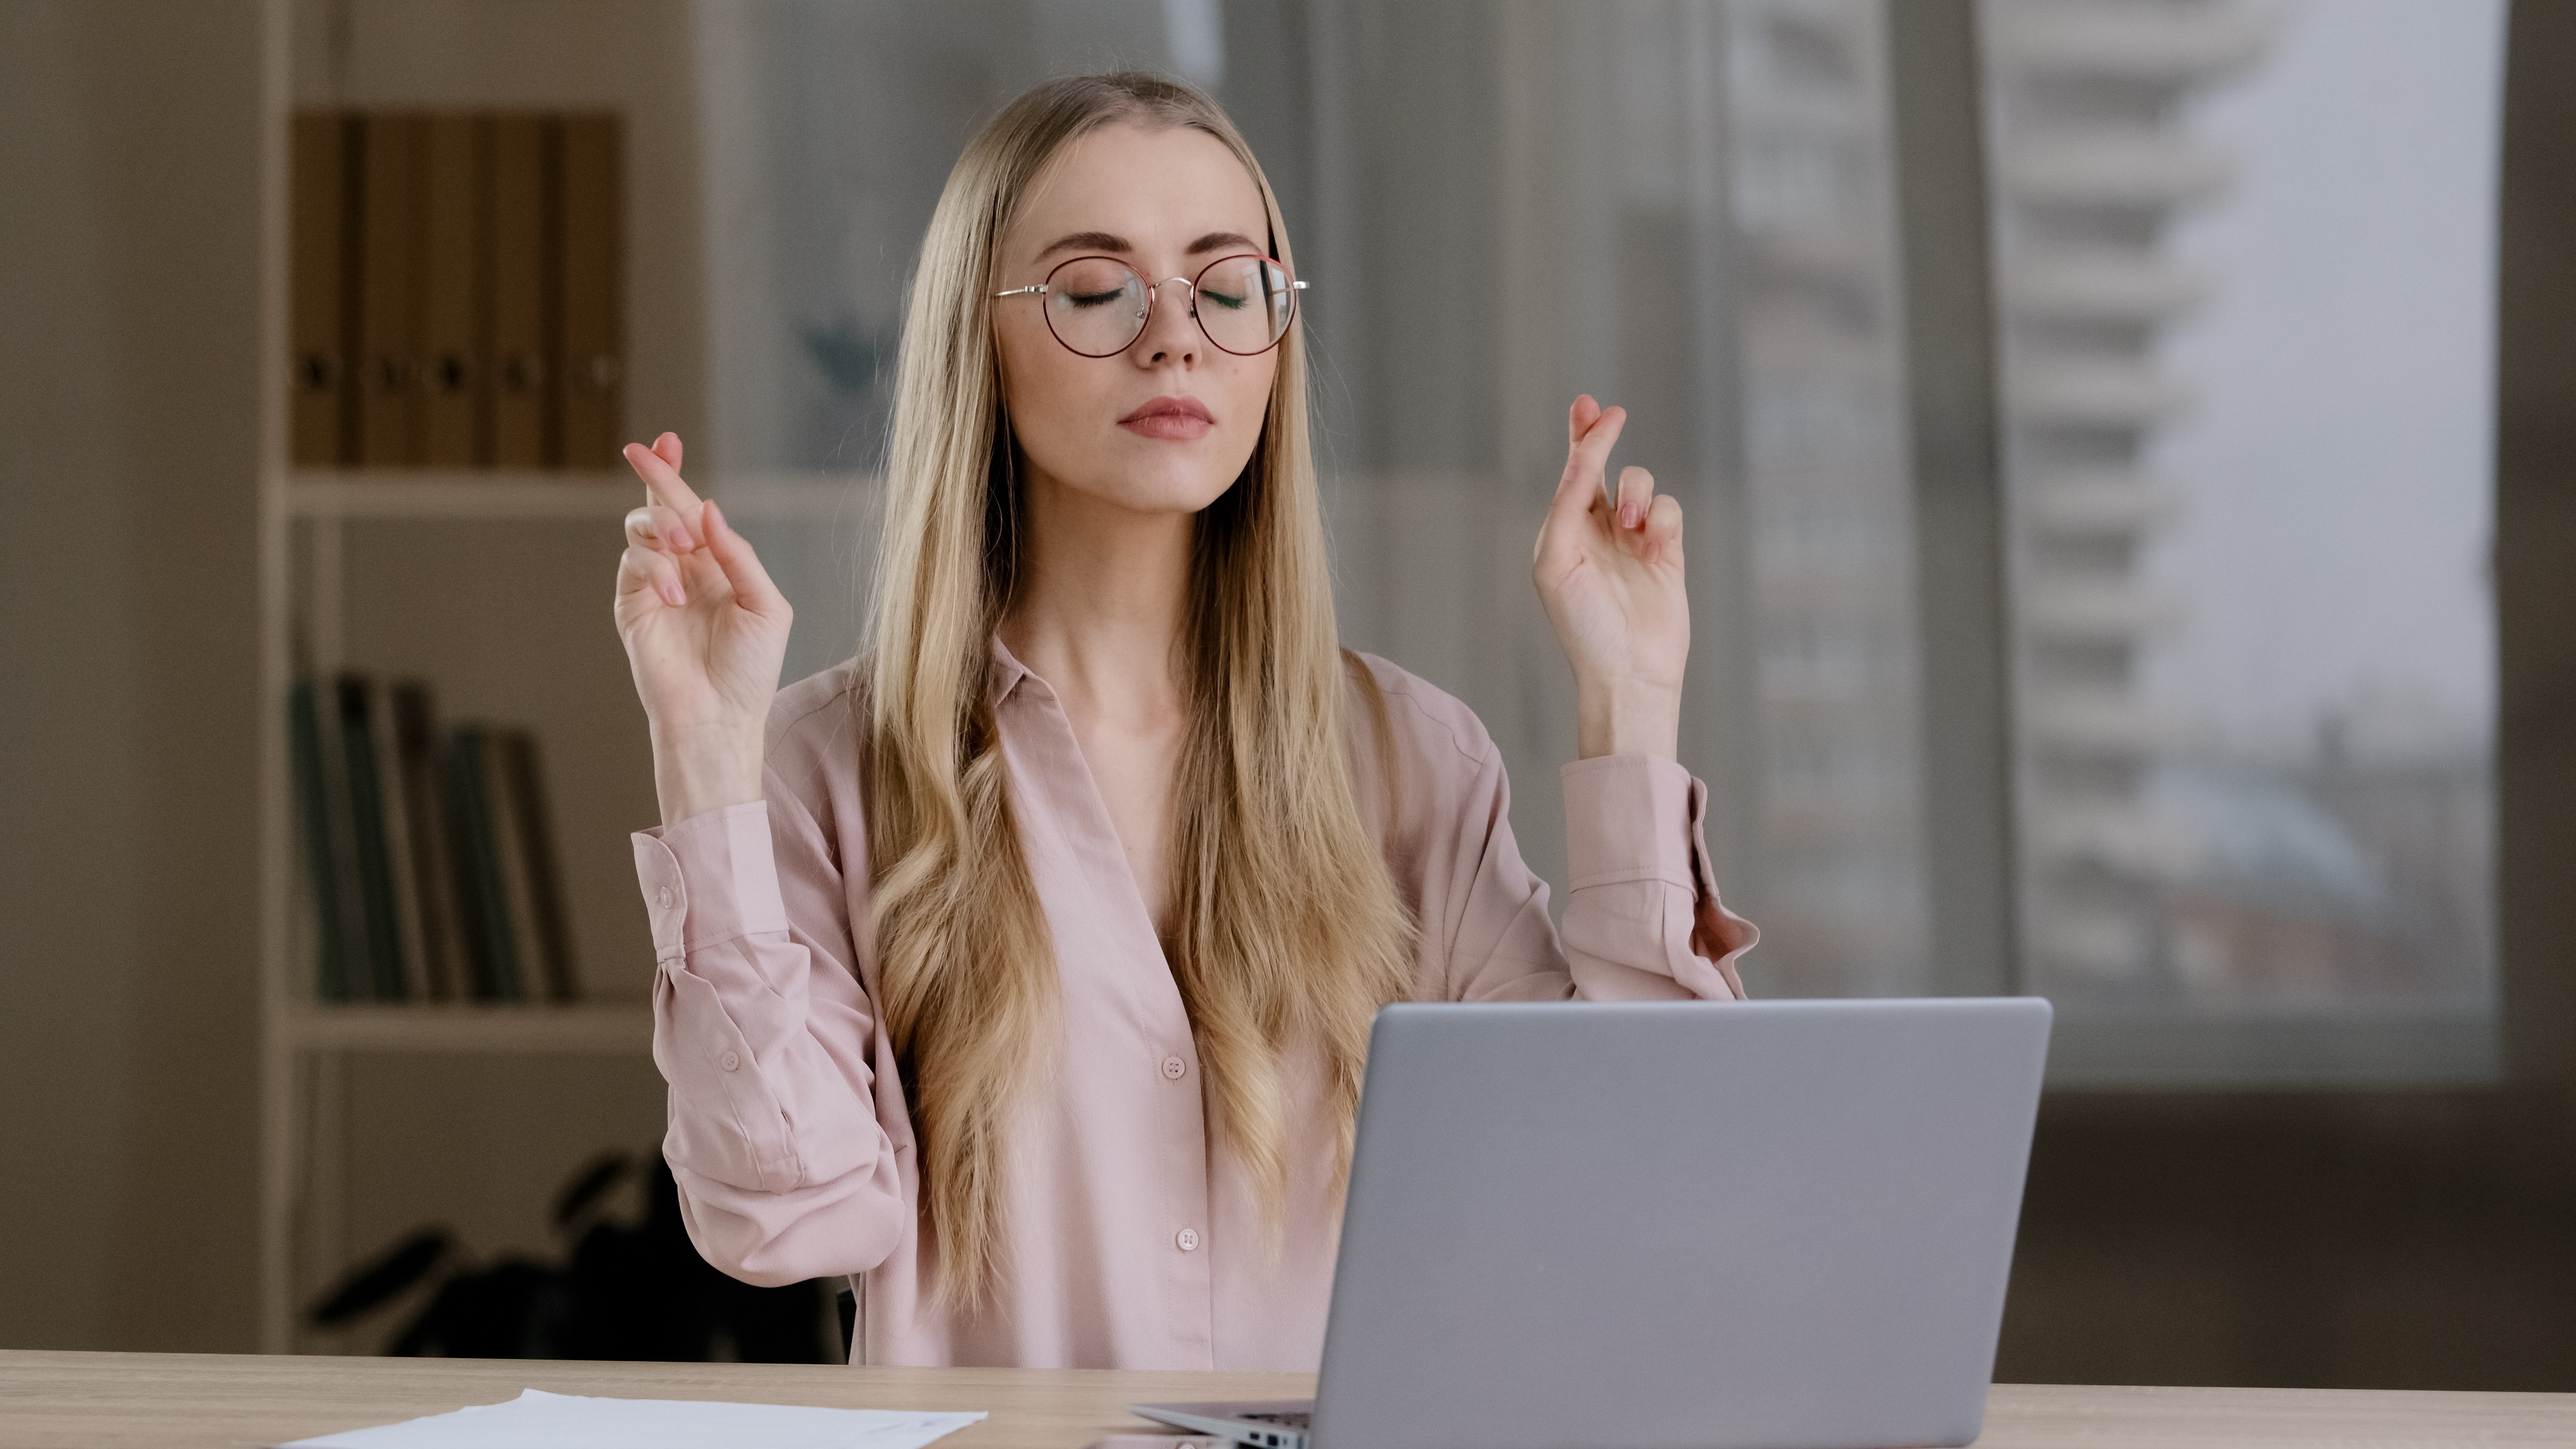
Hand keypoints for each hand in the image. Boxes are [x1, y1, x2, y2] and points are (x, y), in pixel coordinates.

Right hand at [612, 433, 793, 824]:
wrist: (719, 716)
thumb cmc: (750, 669)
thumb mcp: (766, 604)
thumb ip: (738, 554)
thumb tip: (707, 509)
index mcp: (717, 564)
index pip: (692, 510)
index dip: (674, 475)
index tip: (664, 441)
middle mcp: (684, 569)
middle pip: (660, 507)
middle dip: (657, 478)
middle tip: (653, 459)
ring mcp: (654, 586)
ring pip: (641, 528)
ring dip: (662, 527)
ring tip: (686, 552)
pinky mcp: (632, 605)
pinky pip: (632, 563)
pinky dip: (655, 568)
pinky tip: (677, 593)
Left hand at [1533, 396, 1686, 759]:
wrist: (1628, 669)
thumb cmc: (1581, 624)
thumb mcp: (1557, 560)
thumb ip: (1567, 504)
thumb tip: (1582, 457)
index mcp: (1563, 531)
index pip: (1570, 474)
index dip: (1579, 437)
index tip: (1586, 405)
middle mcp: (1596, 530)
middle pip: (1602, 466)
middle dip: (1604, 438)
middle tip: (1611, 413)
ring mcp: (1633, 539)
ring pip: (1639, 484)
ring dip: (1634, 494)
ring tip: (1629, 526)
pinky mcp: (1667, 551)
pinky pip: (1668, 509)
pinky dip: (1662, 519)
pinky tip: (1655, 546)